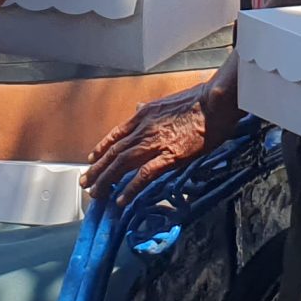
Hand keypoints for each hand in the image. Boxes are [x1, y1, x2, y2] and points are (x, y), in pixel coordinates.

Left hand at [83, 73, 236, 200]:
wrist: (215, 102)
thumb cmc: (198, 100)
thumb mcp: (167, 101)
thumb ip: (150, 109)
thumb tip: (138, 108)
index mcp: (143, 115)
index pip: (115, 135)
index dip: (101, 148)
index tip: (91, 159)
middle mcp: (143, 129)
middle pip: (114, 152)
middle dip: (97, 169)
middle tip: (86, 183)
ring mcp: (154, 143)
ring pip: (122, 164)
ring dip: (106, 180)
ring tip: (96, 194)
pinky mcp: (169, 157)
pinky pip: (144, 176)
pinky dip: (130, 189)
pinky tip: (121, 200)